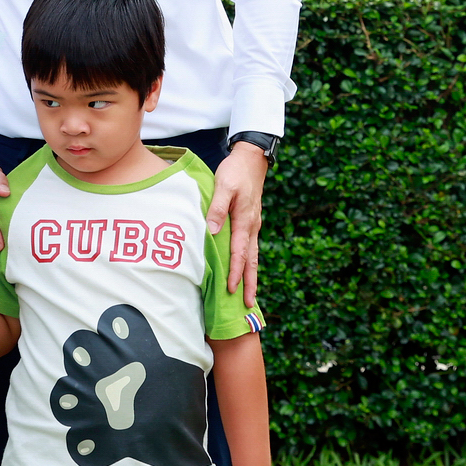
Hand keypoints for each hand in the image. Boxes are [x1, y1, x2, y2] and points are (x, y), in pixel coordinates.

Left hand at [206, 142, 266, 307]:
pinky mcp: (250, 223)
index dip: (235, 272)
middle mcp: (252, 227)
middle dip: (250, 284)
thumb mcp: (223, 186)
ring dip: (251, 277)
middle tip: (249, 306)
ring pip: (253, 257)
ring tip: (249, 297)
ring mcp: (253, 226)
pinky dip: (249, 264)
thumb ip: (217, 209)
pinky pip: (250, 248)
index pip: (239, 252)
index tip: (232, 290)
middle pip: (251, 261)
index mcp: (245, 221)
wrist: (251, 160)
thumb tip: (213, 232)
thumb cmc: (235, 172)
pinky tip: (245, 272)